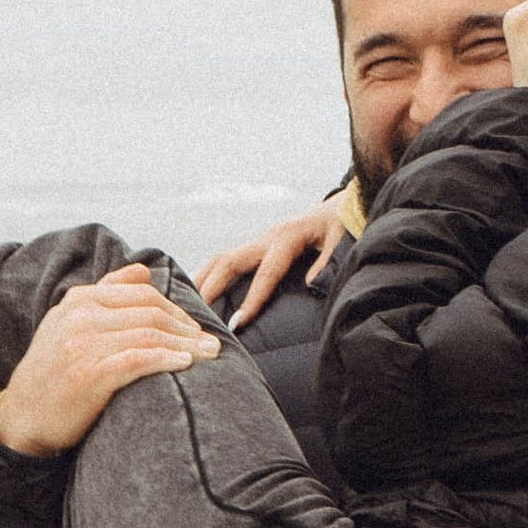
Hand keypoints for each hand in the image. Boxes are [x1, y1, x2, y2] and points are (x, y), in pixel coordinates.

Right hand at [0, 264, 218, 456]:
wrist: (23, 416)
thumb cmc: (55, 372)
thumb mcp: (71, 323)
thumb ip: (107, 294)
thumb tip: (143, 270)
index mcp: (79, 299)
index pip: (142, 293)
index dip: (176, 310)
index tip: (196, 328)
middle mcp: (80, 316)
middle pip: (151, 311)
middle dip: (187, 328)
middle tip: (211, 344)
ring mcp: (83, 344)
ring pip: (149, 333)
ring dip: (186, 344)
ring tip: (208, 355)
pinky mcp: (88, 374)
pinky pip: (138, 359)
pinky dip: (166, 359)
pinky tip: (185, 364)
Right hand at [195, 199, 351, 326]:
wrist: (343, 204)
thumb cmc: (343, 223)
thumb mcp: (341, 239)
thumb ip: (328, 261)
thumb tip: (312, 284)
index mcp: (287, 238)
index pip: (266, 273)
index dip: (251, 299)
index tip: (236, 323)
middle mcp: (267, 238)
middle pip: (229, 262)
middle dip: (210, 288)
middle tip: (193, 315)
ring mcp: (259, 240)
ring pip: (222, 259)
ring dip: (202, 280)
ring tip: (184, 304)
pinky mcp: (258, 245)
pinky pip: (228, 260)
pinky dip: (211, 276)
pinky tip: (198, 293)